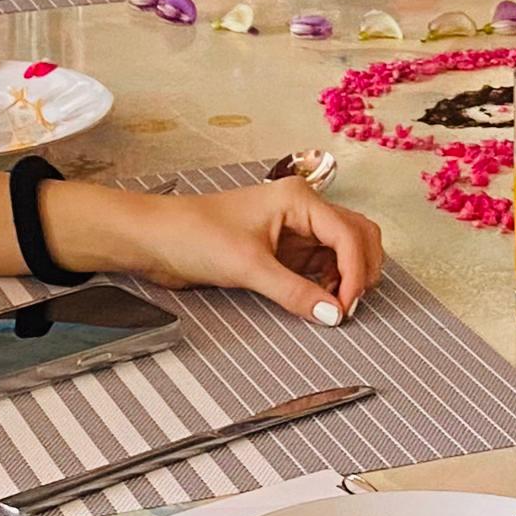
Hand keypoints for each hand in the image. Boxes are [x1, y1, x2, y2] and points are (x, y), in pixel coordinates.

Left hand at [65, 166, 383, 325]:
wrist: (154, 239)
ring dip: (345, 279)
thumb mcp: (248, 266)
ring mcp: (294, 229)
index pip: (350, 235)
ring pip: (342, 252)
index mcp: (300, 199)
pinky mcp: (282, 250)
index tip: (346, 308)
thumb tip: (334, 315)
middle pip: (358, 236)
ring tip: (330, 308)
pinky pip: (320, 266)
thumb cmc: (194, 236)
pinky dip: (327, 285)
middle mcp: (303, 210)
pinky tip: (316, 302)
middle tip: (349, 307)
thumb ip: (295, 292)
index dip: (356, 273)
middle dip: (361, 271)